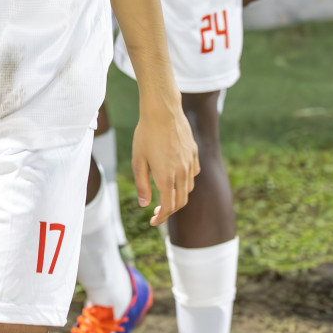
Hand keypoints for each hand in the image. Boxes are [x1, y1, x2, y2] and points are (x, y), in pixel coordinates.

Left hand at [132, 99, 198, 225]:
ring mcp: (190, 163)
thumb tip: (145, 204)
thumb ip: (142, 184)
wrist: (163, 111)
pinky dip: (186, 181)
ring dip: (178, 196)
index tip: (153, 222)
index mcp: (166, 177)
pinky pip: (193, 173)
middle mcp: (181, 173)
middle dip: (170, 210)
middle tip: (158, 211)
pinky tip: (177, 176)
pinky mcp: (194, 153)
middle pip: (180, 201)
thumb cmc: (146, 134)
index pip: (168, 207)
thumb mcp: (138, 160)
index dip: (161, 217)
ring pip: (188, 188)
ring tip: (166, 194)